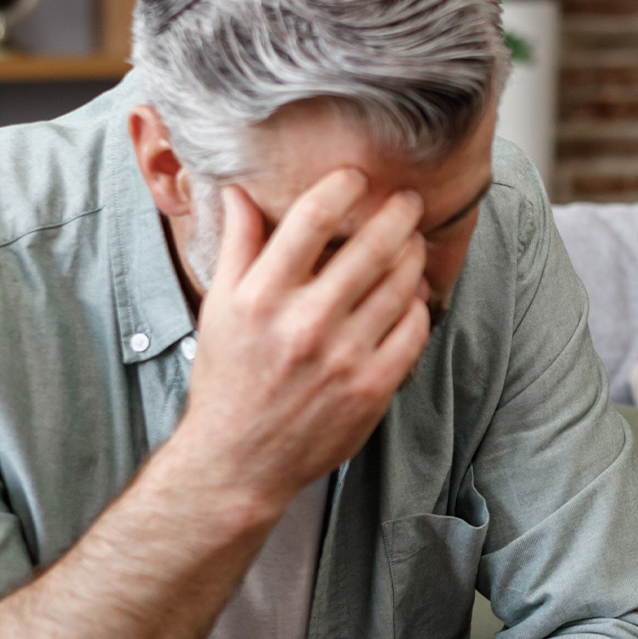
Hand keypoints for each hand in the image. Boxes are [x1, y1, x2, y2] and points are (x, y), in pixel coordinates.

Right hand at [167, 170, 432, 506]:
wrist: (239, 461)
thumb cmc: (228, 379)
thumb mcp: (219, 308)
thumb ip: (238, 246)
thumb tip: (238, 189)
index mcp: (261, 297)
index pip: (311, 220)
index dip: (342, 187)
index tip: (357, 177)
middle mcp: (304, 324)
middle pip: (369, 247)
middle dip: (397, 214)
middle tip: (408, 200)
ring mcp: (342, 358)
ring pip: (399, 286)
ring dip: (413, 256)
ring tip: (413, 244)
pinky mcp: (371, 388)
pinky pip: (413, 331)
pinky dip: (418, 306)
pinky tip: (412, 296)